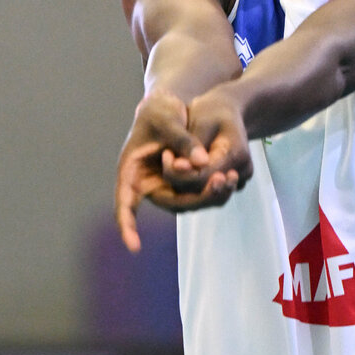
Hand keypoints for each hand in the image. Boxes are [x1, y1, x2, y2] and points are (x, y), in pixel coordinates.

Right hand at [114, 91, 238, 251]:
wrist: (169, 108)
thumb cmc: (159, 112)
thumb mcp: (168, 119)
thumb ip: (183, 140)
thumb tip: (203, 162)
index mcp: (131, 171)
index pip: (124, 203)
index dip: (127, 226)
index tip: (134, 247)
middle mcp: (147, 184)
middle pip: (170, 204)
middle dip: (196, 198)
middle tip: (219, 183)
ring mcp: (166, 186)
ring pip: (188, 201)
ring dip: (210, 195)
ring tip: (229, 178)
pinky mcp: (184, 184)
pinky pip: (199, 193)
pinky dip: (214, 188)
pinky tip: (230, 177)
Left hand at [164, 86, 253, 194]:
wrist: (227, 111)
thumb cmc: (211, 112)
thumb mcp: (200, 120)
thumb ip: (189, 145)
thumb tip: (179, 167)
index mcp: (236, 154)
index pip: (204, 176)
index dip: (181, 171)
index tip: (166, 155)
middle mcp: (242, 171)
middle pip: (205, 189)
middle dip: (181, 178)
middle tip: (167, 155)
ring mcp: (238, 179)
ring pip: (205, 194)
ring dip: (185, 182)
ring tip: (176, 158)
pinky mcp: (231, 184)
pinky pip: (208, 191)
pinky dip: (193, 183)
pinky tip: (184, 164)